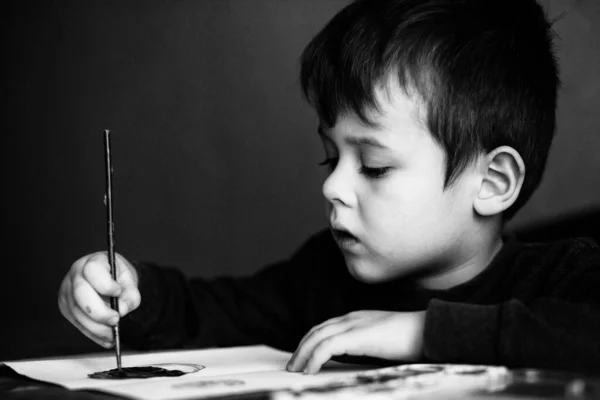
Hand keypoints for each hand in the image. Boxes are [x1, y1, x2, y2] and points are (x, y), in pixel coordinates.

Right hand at [58, 252, 140, 347]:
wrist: (108, 280)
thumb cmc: (118, 278)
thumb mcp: (129, 280)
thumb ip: (131, 294)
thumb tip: (122, 310)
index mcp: (92, 262)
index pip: (92, 270)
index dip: (105, 284)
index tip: (118, 292)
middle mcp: (75, 276)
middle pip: (81, 294)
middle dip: (99, 311)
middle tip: (116, 320)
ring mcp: (67, 292)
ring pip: (77, 313)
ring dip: (96, 327)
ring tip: (113, 334)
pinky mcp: (66, 308)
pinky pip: (77, 324)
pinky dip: (93, 334)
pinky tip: (106, 339)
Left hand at [286, 310, 426, 373]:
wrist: (429, 330)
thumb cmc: (413, 338)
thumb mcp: (383, 341)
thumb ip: (367, 345)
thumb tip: (355, 358)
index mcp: (358, 318)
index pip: (326, 327)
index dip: (310, 341)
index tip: (302, 357)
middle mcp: (352, 318)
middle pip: (317, 331)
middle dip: (301, 348)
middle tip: (292, 366)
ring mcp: (354, 325)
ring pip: (318, 337)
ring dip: (303, 354)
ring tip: (296, 370)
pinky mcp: (357, 336)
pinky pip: (327, 346)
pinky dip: (315, 357)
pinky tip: (310, 370)